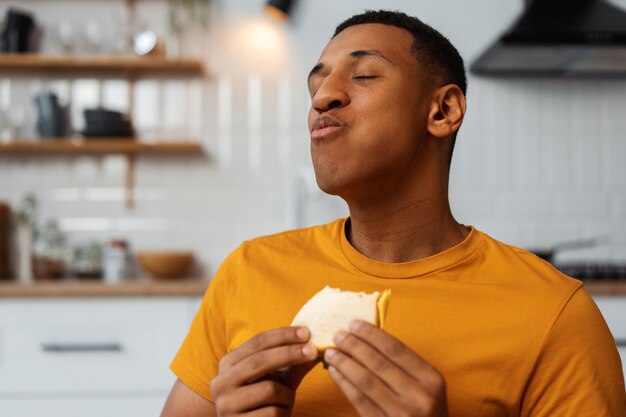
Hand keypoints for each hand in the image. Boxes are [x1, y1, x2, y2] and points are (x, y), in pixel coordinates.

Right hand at [210, 326, 318, 416]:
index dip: (282, 335)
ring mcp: (225, 405)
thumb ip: (293, 363)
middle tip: (313, 351)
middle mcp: (221, 382)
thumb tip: (317, 344)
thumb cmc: (264, 402)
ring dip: (287, 395)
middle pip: (260, 361)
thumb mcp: (278, 379)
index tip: (306, 332)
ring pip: (269, 389)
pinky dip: (283, 413)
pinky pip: (272, 413)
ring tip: (286, 402)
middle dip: (290, 353)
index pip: (256, 342)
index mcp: (228, 364)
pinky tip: (279, 416)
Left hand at [324, 320, 447, 416]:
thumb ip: (404, 365)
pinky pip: (359, 400)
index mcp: (432, 379)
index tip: (354, 323)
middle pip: (379, 363)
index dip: (372, 334)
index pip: (396, 349)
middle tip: (337, 335)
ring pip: (366, 381)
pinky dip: (344, 383)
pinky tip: (335, 372)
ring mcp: (402, 414)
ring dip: (345, 363)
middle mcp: (420, 396)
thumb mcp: (426, 387)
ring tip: (331, 352)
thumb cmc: (424, 410)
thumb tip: (368, 337)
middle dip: (354, 346)